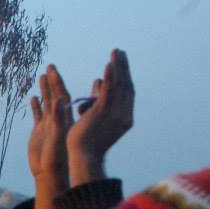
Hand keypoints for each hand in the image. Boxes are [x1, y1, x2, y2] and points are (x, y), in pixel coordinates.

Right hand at [27, 65, 72, 208]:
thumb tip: (61, 100)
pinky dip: (36, 106)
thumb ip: (59, 119)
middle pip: (55, 95)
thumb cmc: (56, 159)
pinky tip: (33, 97)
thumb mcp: (58, 137)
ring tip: (41, 75)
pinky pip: (38, 115)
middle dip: (52, 80)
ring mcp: (48, 124)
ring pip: (46, 103)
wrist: (49, 173)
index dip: (58, 82)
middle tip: (49, 66)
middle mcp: (56, 119)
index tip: (53, 69)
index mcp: (62, 118)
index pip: (61, 95)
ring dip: (45, 89)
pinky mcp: (40, 131)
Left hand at [67, 49, 134, 185]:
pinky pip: (108, 91)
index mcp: (125, 118)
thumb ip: (98, 99)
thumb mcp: (94, 116)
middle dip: (124, 68)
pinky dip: (110, 77)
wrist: (83, 156)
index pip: (127, 93)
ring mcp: (115, 114)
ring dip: (118, 67)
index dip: (125, 76)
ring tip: (116, 52)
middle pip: (126, 86)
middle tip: (120, 52)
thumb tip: (98, 81)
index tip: (121, 63)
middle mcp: (124, 115)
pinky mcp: (103, 113)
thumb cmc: (87, 140)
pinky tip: (109, 64)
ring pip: (119, 86)